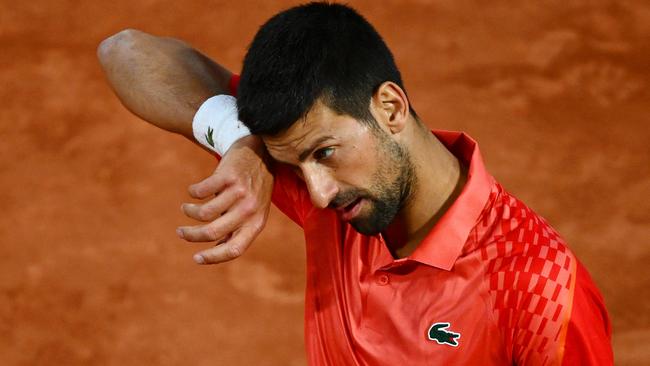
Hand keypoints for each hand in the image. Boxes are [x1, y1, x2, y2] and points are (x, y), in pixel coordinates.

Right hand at [176, 135, 272, 263]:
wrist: (260, 152)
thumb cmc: (253, 188)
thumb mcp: (253, 211)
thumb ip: (236, 229)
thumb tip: (212, 253)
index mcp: (256, 223)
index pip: (235, 249)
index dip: (213, 257)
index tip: (196, 258)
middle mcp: (250, 210)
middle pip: (213, 232)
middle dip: (192, 235)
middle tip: (180, 232)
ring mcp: (240, 192)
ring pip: (204, 213)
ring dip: (190, 212)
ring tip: (185, 208)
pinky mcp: (229, 176)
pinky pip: (201, 191)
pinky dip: (193, 193)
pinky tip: (193, 191)